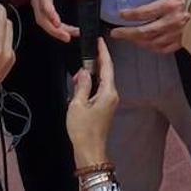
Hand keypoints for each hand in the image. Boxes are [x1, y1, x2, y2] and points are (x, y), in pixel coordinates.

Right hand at [0, 4, 14, 110]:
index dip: (0, 13)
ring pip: (10, 36)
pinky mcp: (10, 62)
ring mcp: (10, 59)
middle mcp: (6, 54)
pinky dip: (3, 38)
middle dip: (2, 19)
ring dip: (2, 28)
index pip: (1, 25)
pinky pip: (9, 44)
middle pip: (9, 28)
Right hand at [28, 0, 77, 41]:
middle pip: (41, 16)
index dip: (50, 12)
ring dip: (54, 31)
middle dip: (53, 29)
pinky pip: (42, 19)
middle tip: (67, 36)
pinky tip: (63, 31)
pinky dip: (52, 28)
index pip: (44, 0)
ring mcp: (36, 1)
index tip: (58, 22)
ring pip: (41, 20)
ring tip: (68, 37)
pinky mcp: (38, 6)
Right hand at [67, 38, 118, 166]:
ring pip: (102, 81)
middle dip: (96, 61)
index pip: (107, 67)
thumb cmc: (83, 130)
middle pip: (106, 72)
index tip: (100, 40)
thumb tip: (84, 71)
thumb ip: (82, 85)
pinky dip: (91, 83)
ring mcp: (109, 102)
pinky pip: (99, 89)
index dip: (103, 52)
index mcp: (108, 92)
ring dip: (92, 73)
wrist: (89, 151)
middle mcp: (112, 95)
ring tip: (80, 68)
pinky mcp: (104, 107)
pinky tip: (81, 83)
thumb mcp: (78, 104)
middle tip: (87, 50)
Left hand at [111, 0, 188, 53]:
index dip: (130, 15)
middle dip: (128, 33)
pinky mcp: (185, 40)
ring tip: (129, 39)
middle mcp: (174, 22)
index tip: (121, 15)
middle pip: (145, 32)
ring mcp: (180, 33)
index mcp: (171, 5)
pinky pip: (166, 48)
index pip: (144, 13)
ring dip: (139, 42)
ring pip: (154, 43)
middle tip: (116, 33)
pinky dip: (154, 48)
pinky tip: (147, 44)